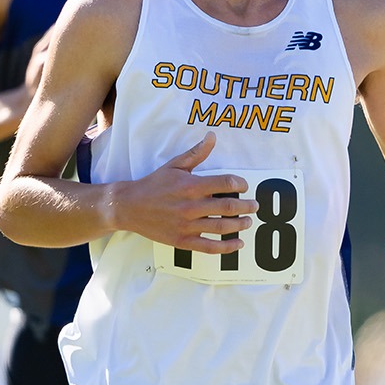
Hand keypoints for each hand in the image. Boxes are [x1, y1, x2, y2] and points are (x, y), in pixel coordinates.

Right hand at [111, 133, 255, 253]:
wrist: (129, 207)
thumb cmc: (153, 184)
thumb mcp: (174, 165)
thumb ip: (196, 153)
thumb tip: (212, 136)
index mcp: (191, 185)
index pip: (225, 183)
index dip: (240, 184)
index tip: (245, 185)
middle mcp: (191, 206)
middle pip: (228, 207)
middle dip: (246, 206)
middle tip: (255, 206)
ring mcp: (187, 225)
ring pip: (222, 227)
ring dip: (240, 225)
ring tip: (248, 222)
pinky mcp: (183, 240)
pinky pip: (209, 247)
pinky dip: (226, 247)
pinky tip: (238, 244)